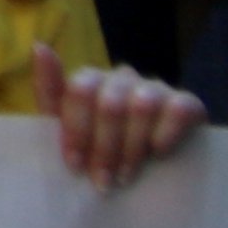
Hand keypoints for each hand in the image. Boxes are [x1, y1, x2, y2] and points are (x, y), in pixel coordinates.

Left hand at [36, 47, 203, 184]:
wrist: (153, 168)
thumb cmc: (99, 146)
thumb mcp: (67, 126)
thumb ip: (51, 92)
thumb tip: (40, 47)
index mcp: (91, 80)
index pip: (79, 91)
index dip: (76, 130)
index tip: (74, 165)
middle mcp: (123, 78)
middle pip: (109, 104)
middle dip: (103, 148)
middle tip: (102, 181)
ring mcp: (156, 88)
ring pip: (142, 107)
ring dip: (132, 147)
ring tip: (125, 176)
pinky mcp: (188, 104)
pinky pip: (179, 110)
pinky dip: (166, 133)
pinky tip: (158, 153)